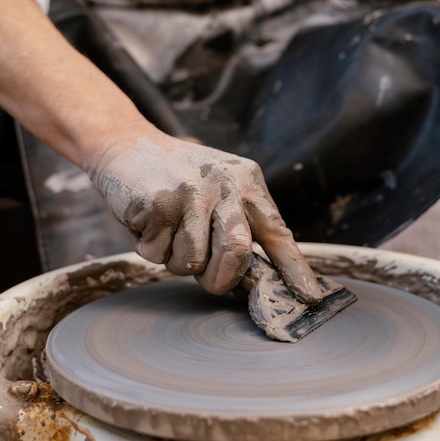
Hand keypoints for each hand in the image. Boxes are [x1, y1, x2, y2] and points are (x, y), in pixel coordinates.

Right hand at [88, 132, 322, 300]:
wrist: (128, 143)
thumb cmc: (178, 175)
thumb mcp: (219, 186)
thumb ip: (238, 222)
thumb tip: (251, 278)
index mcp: (246, 181)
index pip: (277, 230)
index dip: (294, 268)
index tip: (310, 297)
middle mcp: (224, 184)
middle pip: (237, 251)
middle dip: (221, 278)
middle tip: (210, 281)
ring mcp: (190, 193)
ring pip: (191, 261)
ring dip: (175, 258)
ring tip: (167, 226)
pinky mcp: (157, 204)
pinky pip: (156, 255)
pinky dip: (148, 247)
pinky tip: (146, 218)